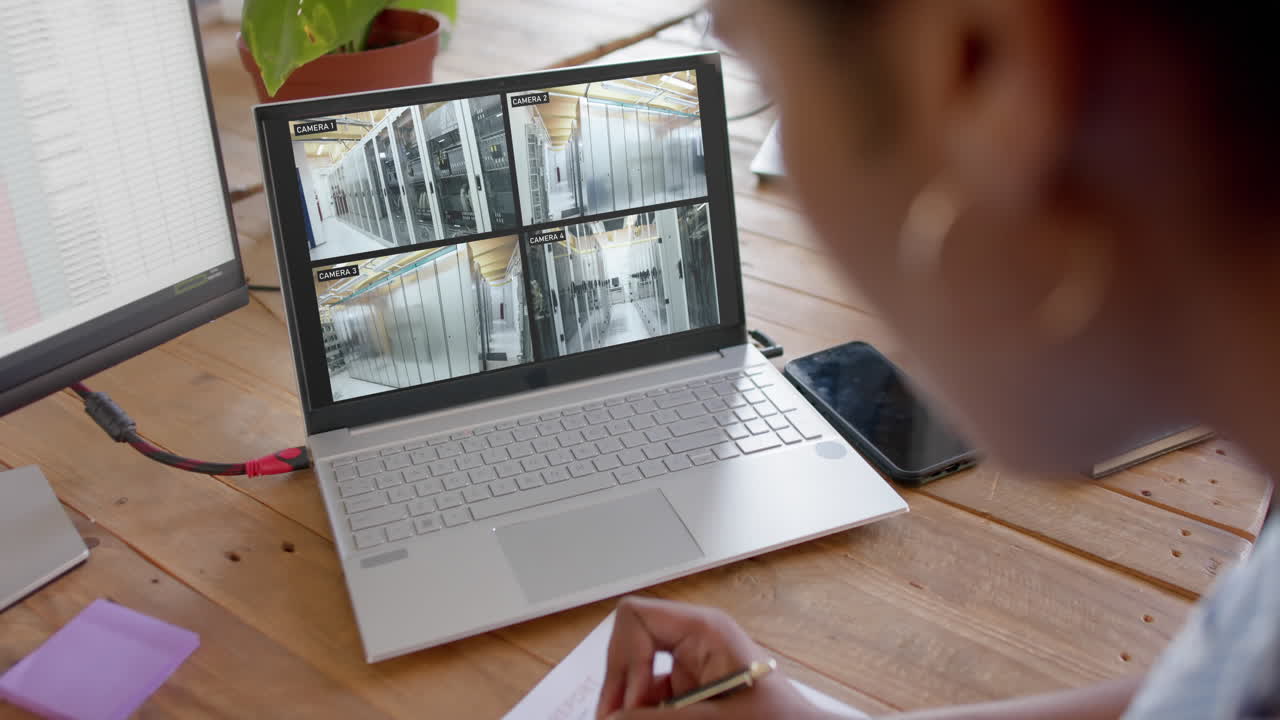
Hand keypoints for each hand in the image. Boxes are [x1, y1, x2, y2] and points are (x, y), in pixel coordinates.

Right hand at [596, 596, 823, 719]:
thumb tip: (611, 718)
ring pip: (635, 675)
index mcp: (704, 630)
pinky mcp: (690, 690)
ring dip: (629, 704)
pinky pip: (651, 694)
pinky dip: (643, 713)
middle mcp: (693, 640)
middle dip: (619, 686)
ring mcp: (690, 665)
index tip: (629, 703)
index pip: (636, 616)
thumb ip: (657, 719)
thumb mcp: (713, 719)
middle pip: (629, 645)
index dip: (624, 659)